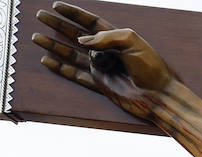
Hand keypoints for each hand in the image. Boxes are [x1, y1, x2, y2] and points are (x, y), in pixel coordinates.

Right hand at [32, 3, 177, 119]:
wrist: (159, 96)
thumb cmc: (151, 68)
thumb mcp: (132, 42)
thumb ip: (106, 37)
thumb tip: (82, 40)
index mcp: (117, 39)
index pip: (91, 22)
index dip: (74, 14)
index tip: (57, 5)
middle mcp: (107, 52)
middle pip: (77, 35)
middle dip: (58, 25)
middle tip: (40, 16)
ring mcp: (102, 68)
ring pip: (72, 54)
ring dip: (54, 46)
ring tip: (36, 37)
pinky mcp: (100, 84)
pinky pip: (76, 74)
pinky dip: (61, 68)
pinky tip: (47, 61)